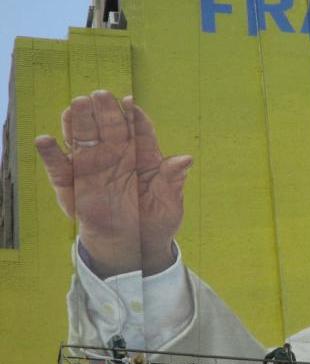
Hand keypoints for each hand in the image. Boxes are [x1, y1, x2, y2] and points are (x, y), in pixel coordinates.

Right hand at [35, 90, 191, 276]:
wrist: (134, 244)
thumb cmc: (155, 218)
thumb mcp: (168, 201)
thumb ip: (173, 179)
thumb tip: (186, 159)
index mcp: (142, 154)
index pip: (138, 128)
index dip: (133, 115)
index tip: (130, 102)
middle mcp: (115, 154)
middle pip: (108, 126)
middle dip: (104, 110)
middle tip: (99, 95)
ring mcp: (92, 166)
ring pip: (82, 138)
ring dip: (78, 122)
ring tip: (76, 106)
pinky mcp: (71, 183)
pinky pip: (59, 166)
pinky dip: (51, 154)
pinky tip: (45, 140)